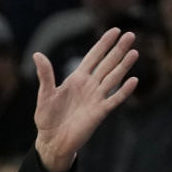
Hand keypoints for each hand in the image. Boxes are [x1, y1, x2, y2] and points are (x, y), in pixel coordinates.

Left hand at [33, 28, 137, 171]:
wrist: (52, 140)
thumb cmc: (47, 117)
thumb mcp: (45, 94)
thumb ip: (45, 75)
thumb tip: (37, 55)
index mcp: (77, 79)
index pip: (93, 57)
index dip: (103, 44)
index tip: (114, 30)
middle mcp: (89, 86)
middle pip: (107, 64)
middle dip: (118, 50)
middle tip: (131, 34)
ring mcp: (96, 98)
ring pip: (113, 78)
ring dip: (123, 66)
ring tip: (134, 52)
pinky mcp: (100, 112)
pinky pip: (114, 99)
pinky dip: (123, 91)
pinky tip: (133, 80)